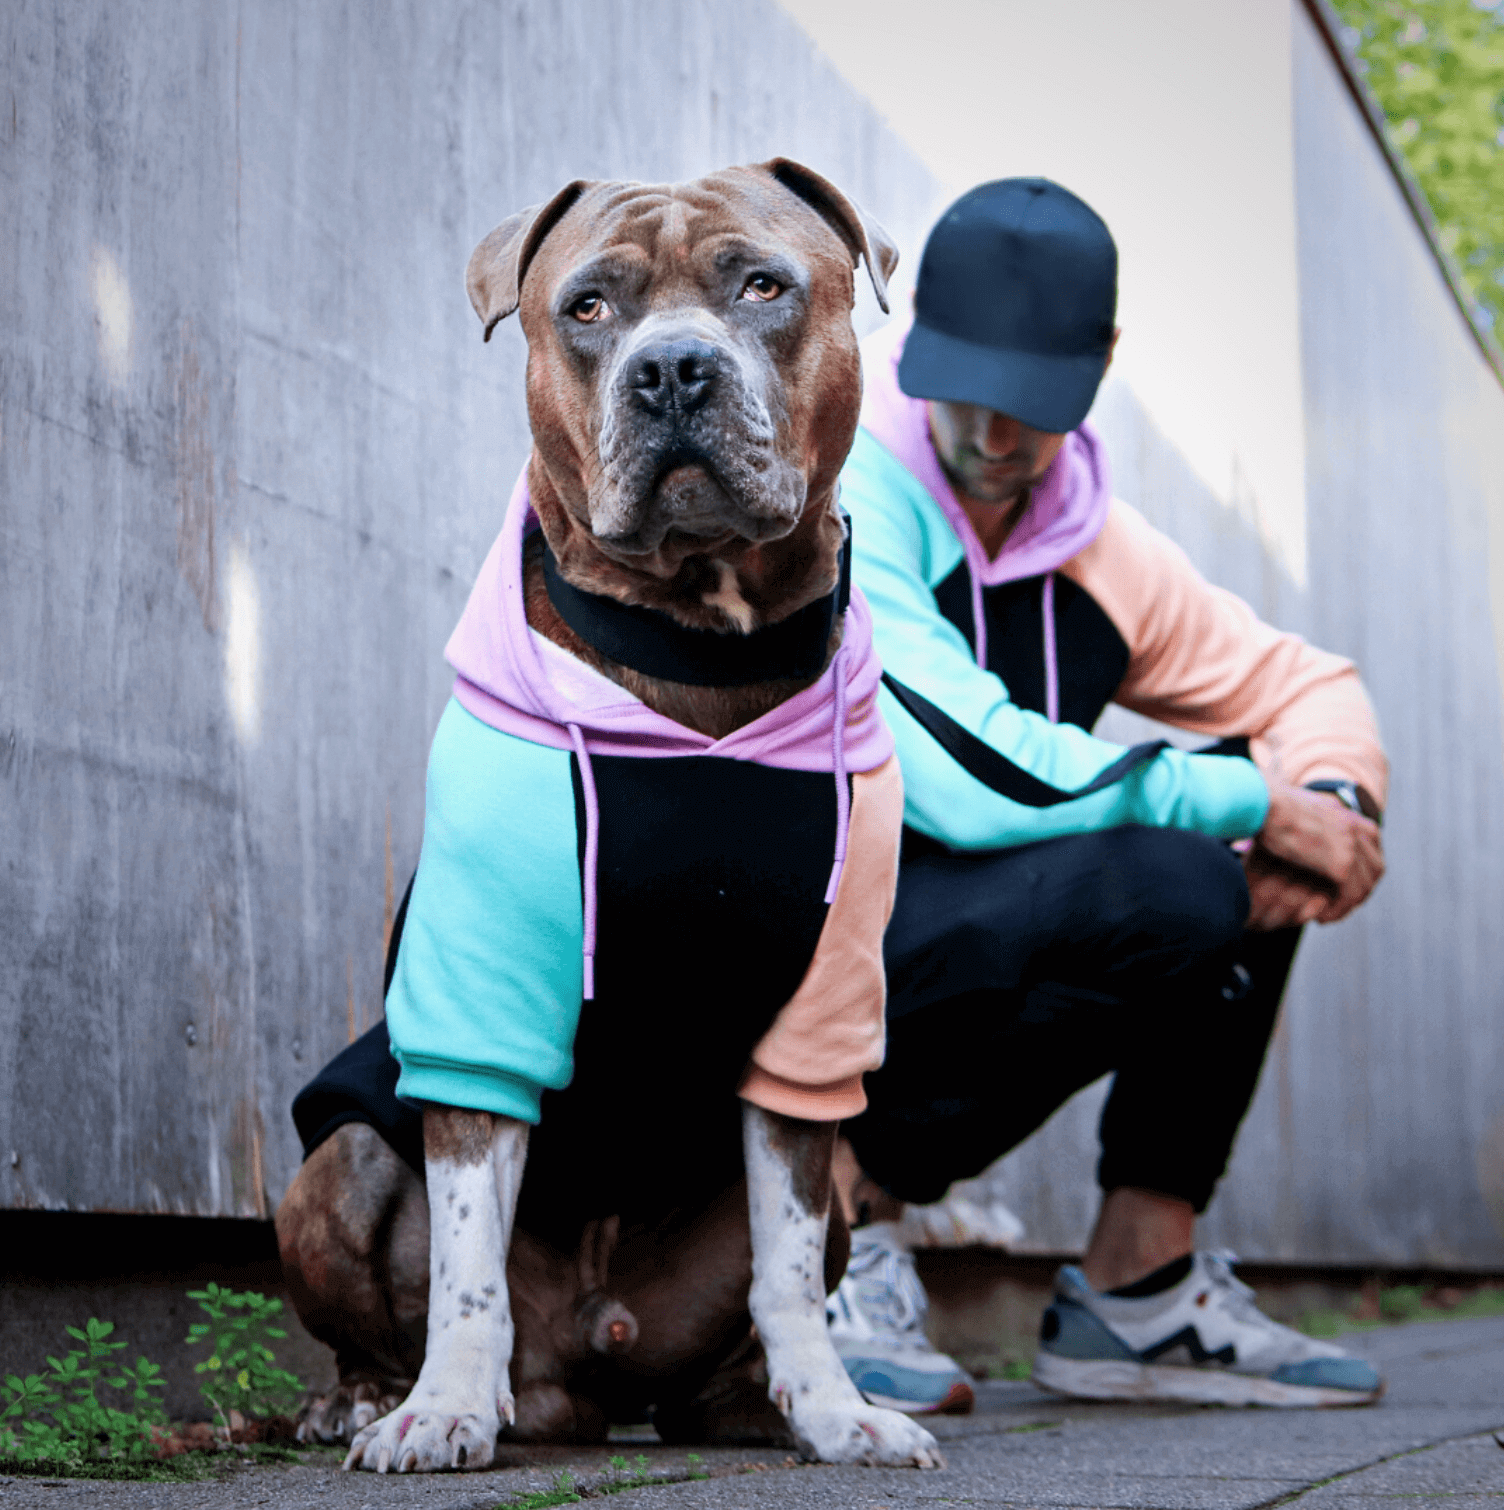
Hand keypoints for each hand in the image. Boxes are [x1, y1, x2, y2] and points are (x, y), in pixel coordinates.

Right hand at [1246, 781, 1383, 929]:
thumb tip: (1306, 830)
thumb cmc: (1264, 804)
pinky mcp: (1341, 864)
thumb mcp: (1298, 810)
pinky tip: (1322, 917)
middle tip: (1339, 907)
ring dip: (1347, 905)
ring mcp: (1351, 846)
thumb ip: (1312, 823)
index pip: (1370, 847)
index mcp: (1348, 814)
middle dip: (1359, 892)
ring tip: (1328, 917)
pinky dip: (1337, 910)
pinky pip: (1348, 895)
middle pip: (1373, 868)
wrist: (1261, 803)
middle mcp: (1356, 828)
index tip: (1340, 887)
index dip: (1359, 871)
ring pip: (1363, 886)